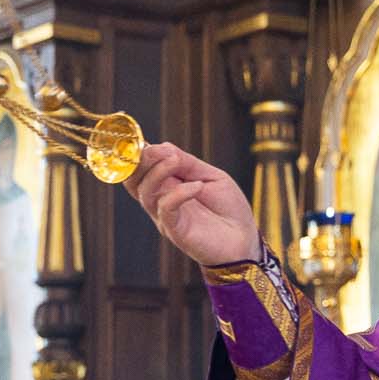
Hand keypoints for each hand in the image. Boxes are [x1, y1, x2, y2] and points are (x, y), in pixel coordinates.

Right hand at [124, 142, 260, 267]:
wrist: (244, 239)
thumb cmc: (228, 209)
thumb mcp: (211, 176)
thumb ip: (187, 163)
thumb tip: (161, 146)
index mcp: (167, 185)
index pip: (141, 168)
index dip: (137, 153)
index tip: (142, 140)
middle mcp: (161, 200)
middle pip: (134, 179)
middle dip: (139, 160)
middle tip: (154, 149)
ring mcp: (166, 216)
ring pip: (145, 192)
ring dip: (158, 171)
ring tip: (175, 160)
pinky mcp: (175, 231)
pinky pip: (166, 209)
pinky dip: (178, 193)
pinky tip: (197, 186)